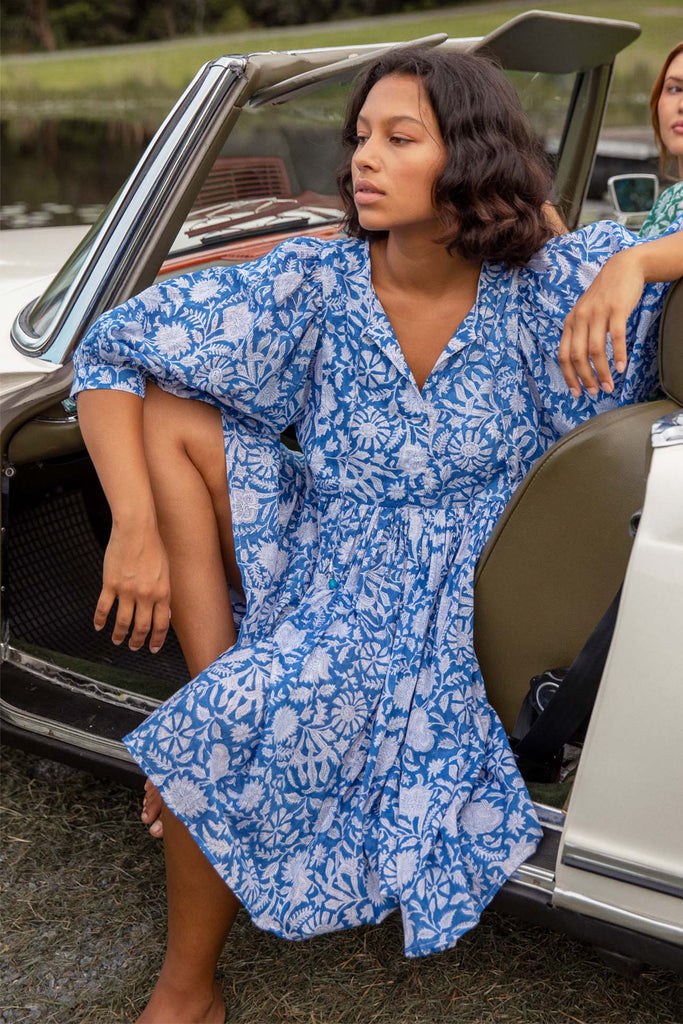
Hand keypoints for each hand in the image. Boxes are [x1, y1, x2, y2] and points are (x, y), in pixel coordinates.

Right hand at [95, 520, 170, 652]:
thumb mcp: (166, 572)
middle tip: (133, 647)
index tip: (153, 648)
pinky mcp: (110, 584)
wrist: (136, 530)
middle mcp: (146, 595)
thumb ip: (164, 594)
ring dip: (119, 635)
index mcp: (162, 592)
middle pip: (141, 627)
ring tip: (117, 640)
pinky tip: (99, 626)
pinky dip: (100, 620)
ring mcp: (127, 591)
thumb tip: (166, 613)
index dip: (157, 639)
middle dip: (137, 641)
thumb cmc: (153, 547)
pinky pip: (104, 608)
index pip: (161, 624)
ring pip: (122, 622)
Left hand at [558, 248, 644, 397]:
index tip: (577, 393)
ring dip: (602, 372)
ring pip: (596, 350)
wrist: (622, 268)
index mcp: (570, 322)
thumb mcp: (585, 313)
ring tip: (610, 385)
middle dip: (586, 378)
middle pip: (578, 356)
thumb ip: (580, 334)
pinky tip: (621, 367)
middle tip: (596, 392)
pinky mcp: (616, 309)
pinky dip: (618, 355)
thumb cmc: (604, 296)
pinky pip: (616, 337)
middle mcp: (580, 318)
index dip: (569, 377)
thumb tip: (579, 363)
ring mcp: (598, 313)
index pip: (564, 356)